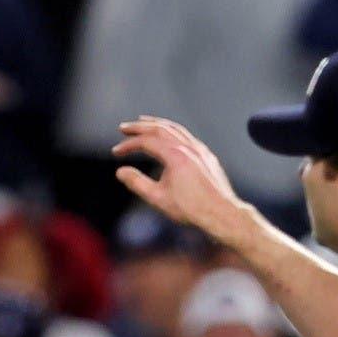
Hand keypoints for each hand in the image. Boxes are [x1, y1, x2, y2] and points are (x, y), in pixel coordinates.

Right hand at [111, 117, 253, 245]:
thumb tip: (120, 171)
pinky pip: (187, 136)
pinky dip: (172, 131)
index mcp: (175, 155)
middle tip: (123, 128)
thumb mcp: (158, 198)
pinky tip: (168, 136)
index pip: (146, 141)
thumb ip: (137, 183)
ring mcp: (200, 149)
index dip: (129, 145)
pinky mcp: (207, 155)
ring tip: (144, 122)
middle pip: (160, 128)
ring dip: (157, 124)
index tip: (116, 152)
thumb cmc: (190, 209)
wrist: (221, 213)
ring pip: (175, 128)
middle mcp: (188, 147)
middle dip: (139, 127)